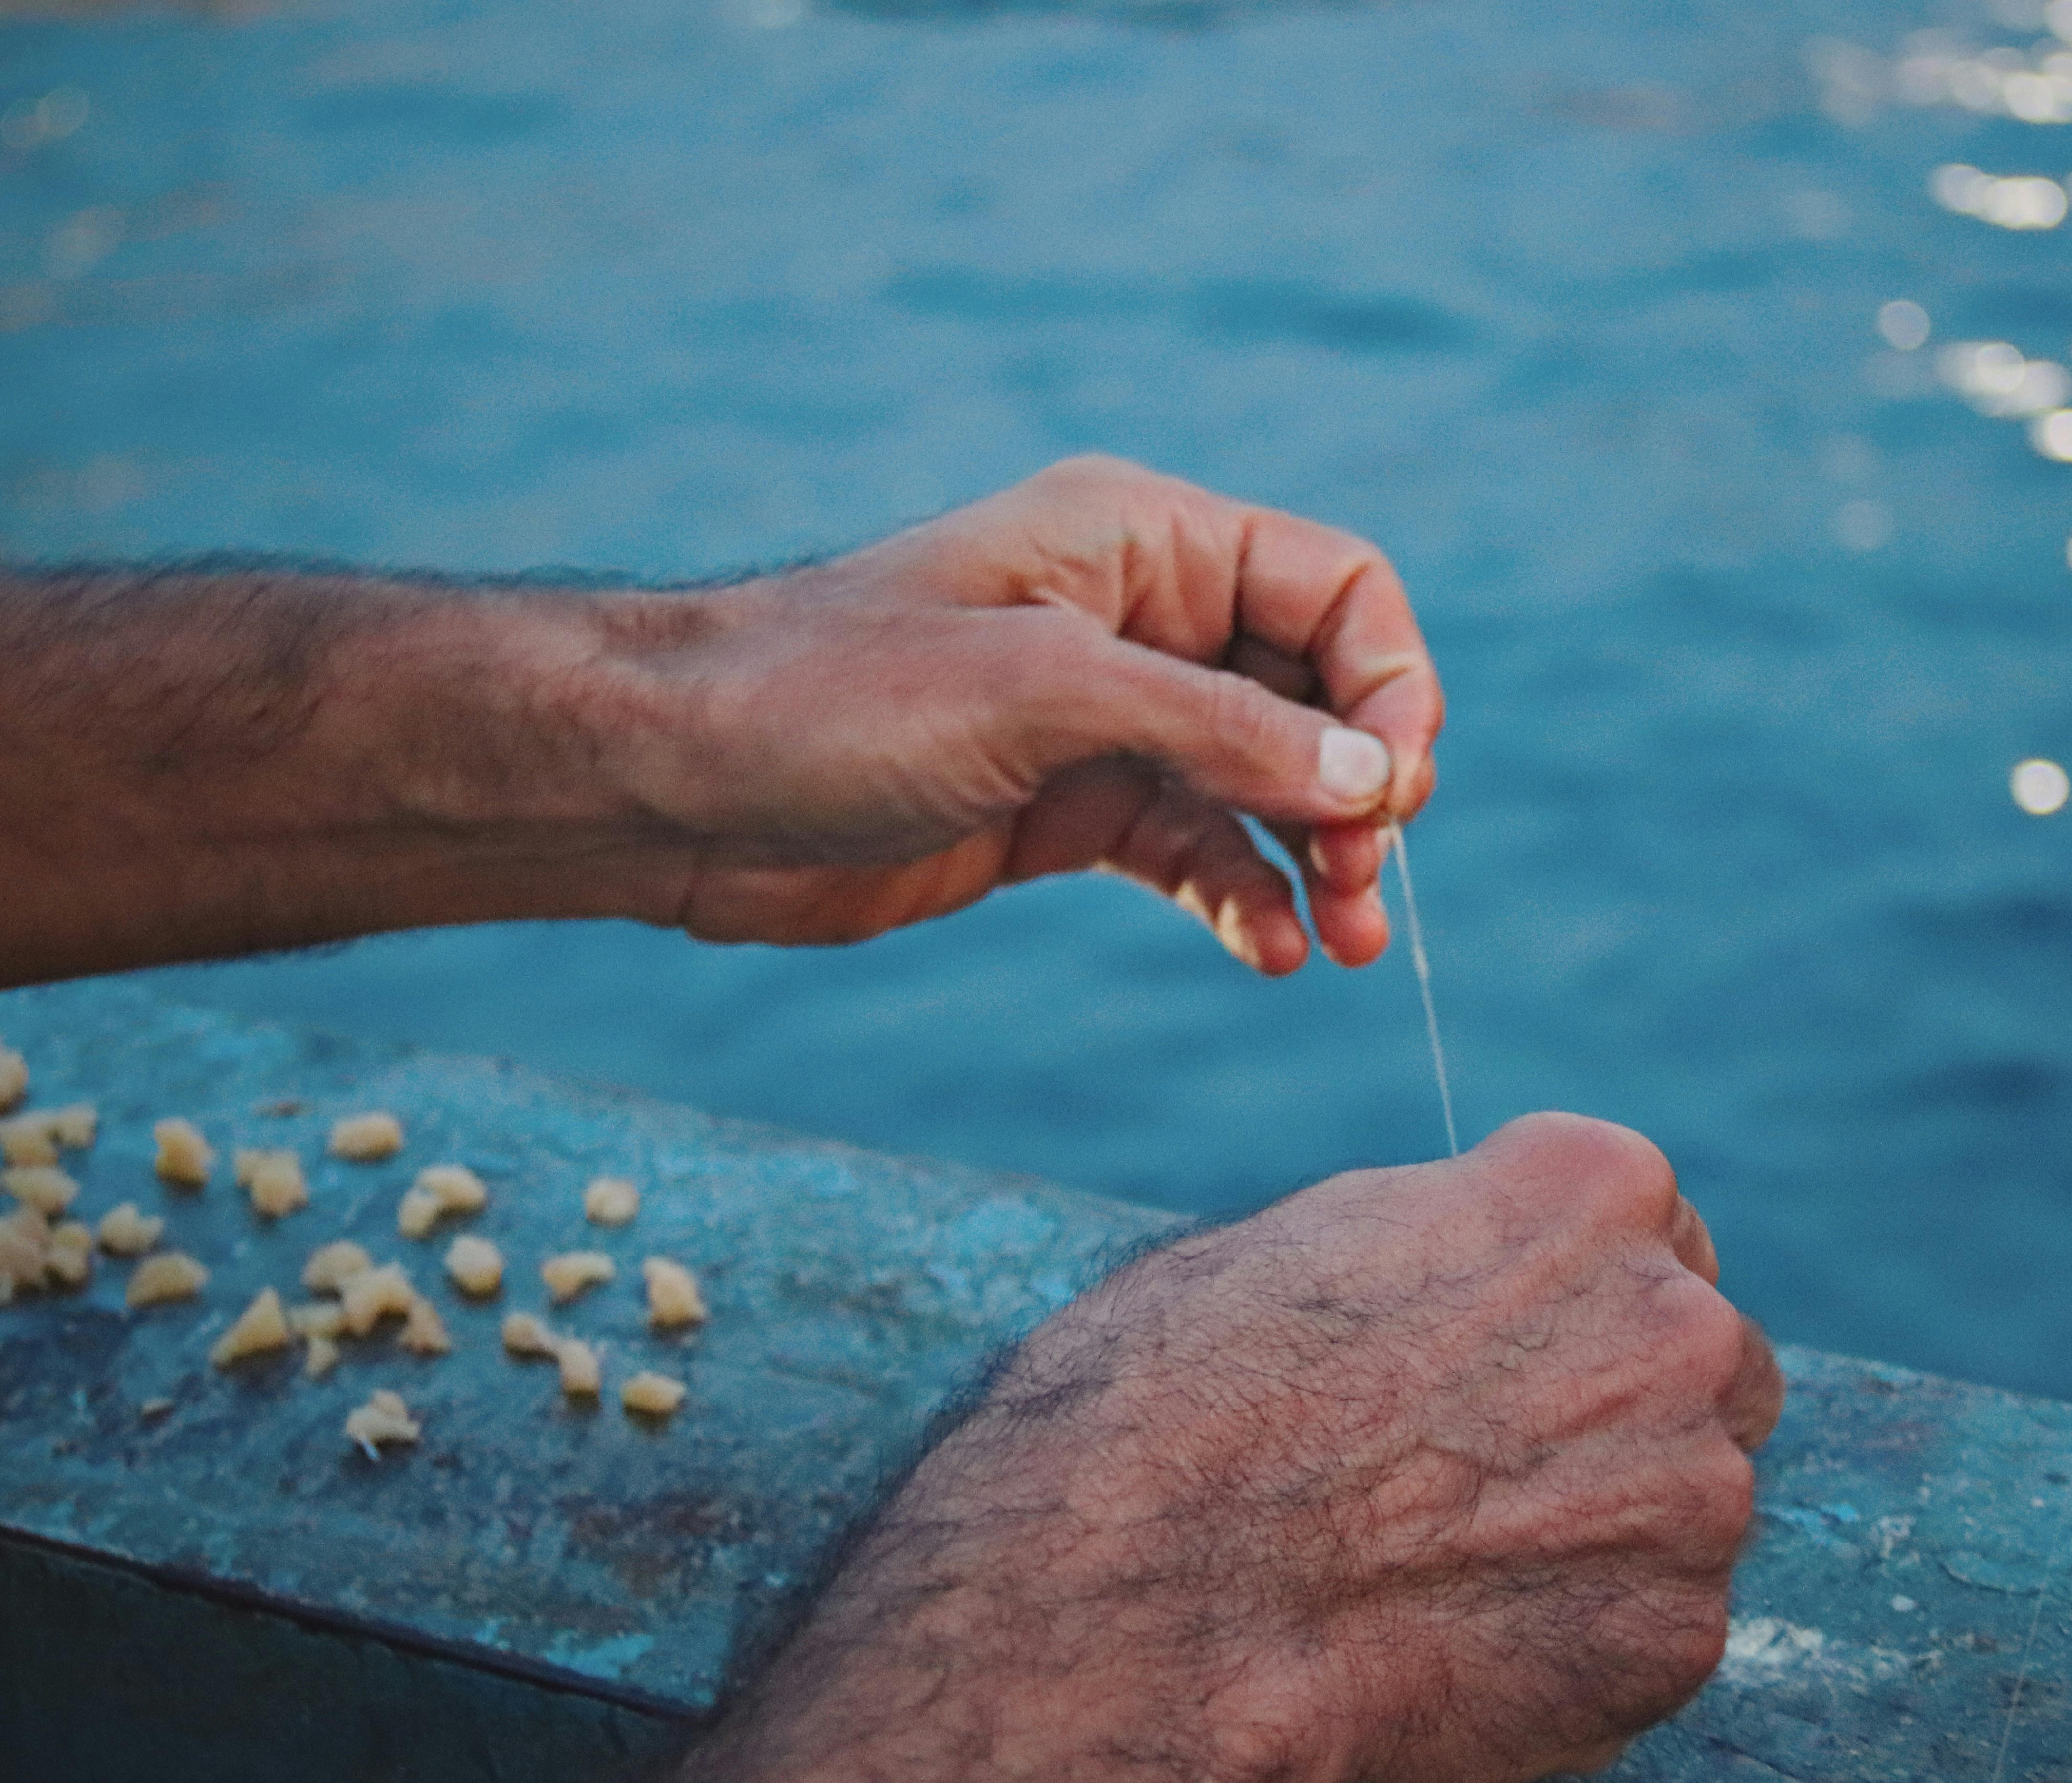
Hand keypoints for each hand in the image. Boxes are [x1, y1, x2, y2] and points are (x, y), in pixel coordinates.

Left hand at [605, 455, 1443, 972]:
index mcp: (1141, 541)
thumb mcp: (1042, 692)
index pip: (1333, 587)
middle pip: (1316, 692)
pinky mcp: (1069, 811)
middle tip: (1365, 882)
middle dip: (1361, 787)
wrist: (677, 785)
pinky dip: (1243, 897)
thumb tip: (1371, 776)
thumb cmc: (835, 696)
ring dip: (1318, 858)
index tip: (1394, 786)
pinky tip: (1268, 952)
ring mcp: (1107, 721)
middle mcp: (1140, 621)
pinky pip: (1197, 852)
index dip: (1389, 681)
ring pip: (1267, 785)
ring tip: (1342, 941)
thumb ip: (1217, 728)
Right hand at [615, 1113, 1784, 1782]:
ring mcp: (1696, 1491)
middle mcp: (1679, 1324)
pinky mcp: (1677, 1641)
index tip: (1498, 1356)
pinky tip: (1452, 1651)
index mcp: (1596, 1189)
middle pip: (1703, 1365)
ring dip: (1602, 1537)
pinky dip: (1576, 1654)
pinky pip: (1650, 1638)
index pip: (1653, 1231)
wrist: (1149, 1601)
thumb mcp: (1315, 1241)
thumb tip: (1480, 1284)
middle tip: (1476, 1474)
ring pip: (1688, 1507)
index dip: (1568, 1303)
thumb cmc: (1183, 1401)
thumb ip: (1449, 1251)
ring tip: (1441, 1574)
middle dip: (1618, 1414)